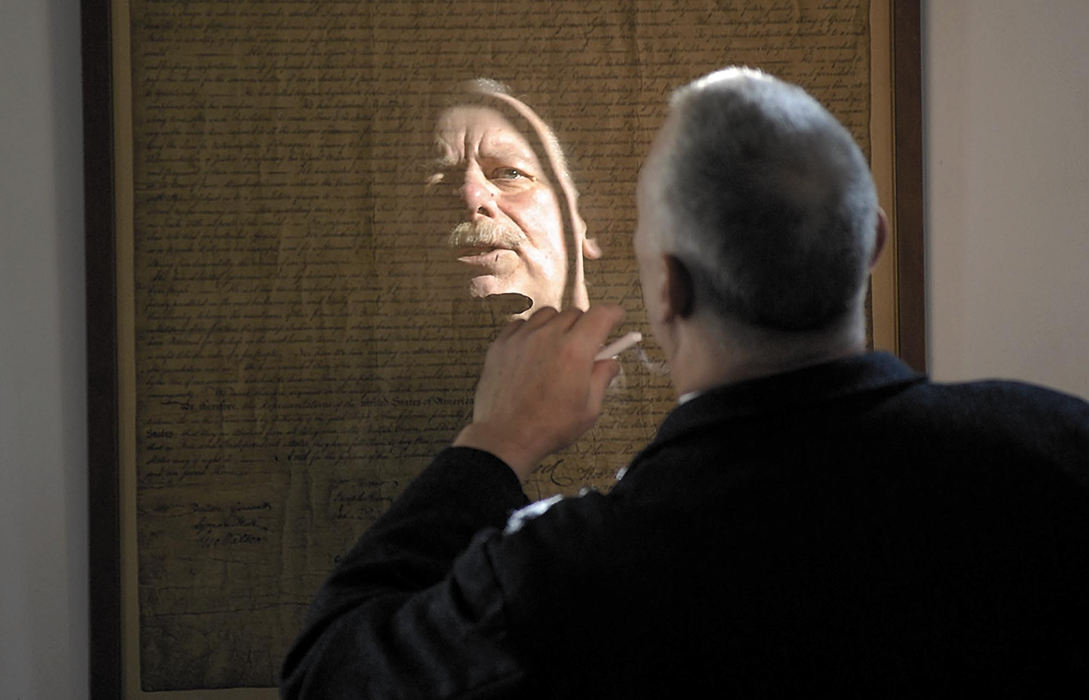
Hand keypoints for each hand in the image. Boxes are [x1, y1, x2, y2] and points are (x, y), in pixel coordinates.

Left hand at [453, 305, 624, 478]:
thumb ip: (602, 378)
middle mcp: (548, 337)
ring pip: (547, 315)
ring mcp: (522, 337)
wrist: (505, 437)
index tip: (617, 317)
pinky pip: (522, 324)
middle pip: (575, 314)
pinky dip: (532, 332)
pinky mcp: (501, 344)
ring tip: (557, 349)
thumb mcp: (589, 409)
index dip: (613, 314)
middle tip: (585, 348)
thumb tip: (610, 362)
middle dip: (585, 326)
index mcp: (574, 351)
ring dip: (558, 326)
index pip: (601, 315)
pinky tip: (533, 352)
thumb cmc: (549, 427)